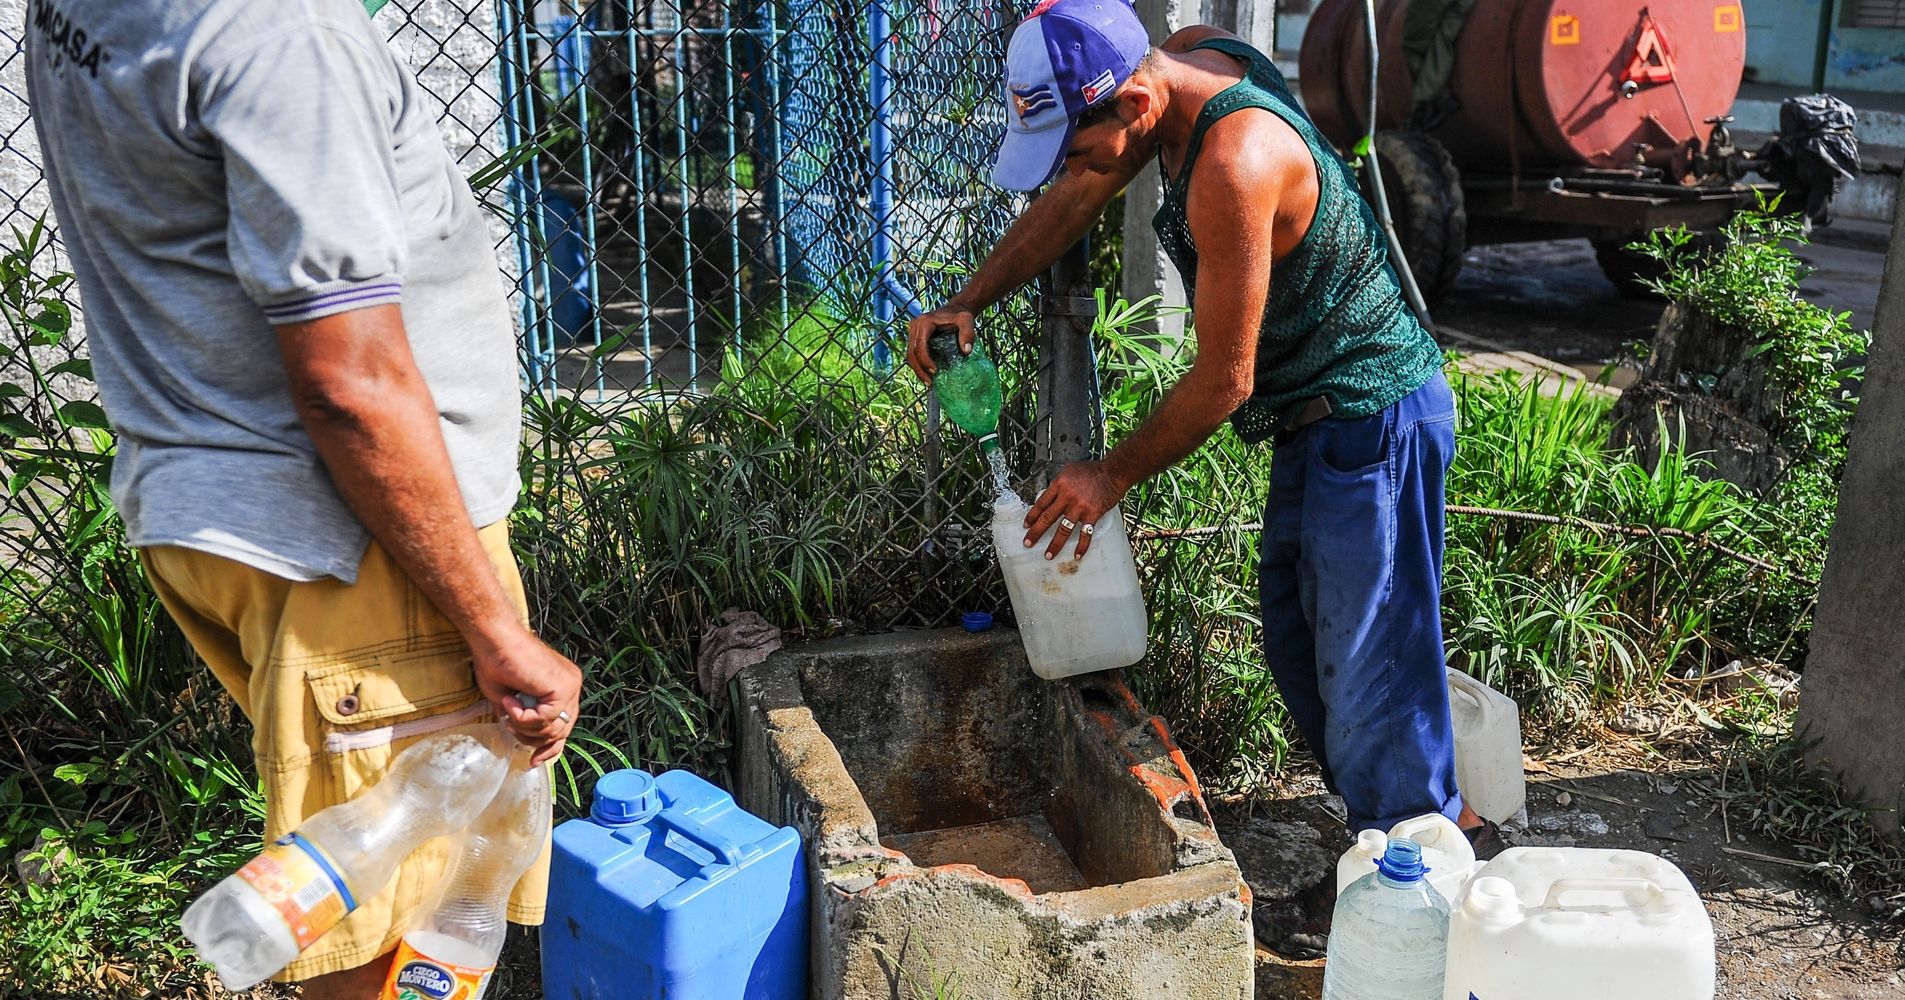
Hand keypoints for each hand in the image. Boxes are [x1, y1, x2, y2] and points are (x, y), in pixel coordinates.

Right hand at [470, 625, 582, 765]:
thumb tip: (532, 748)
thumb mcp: (513, 704)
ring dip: (524, 726)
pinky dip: (522, 716)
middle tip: (511, 726)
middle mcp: (571, 686)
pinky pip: (544, 719)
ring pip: (552, 729)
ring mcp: (570, 685)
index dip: (549, 747)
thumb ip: (527, 722)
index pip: (564, 726)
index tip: (533, 760)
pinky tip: (510, 700)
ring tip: (508, 708)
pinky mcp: (563, 686)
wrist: (493, 640)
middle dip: (533, 738)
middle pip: (560, 732)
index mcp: (562, 687)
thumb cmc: (496, 664)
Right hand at [905, 303, 976, 383]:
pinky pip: (914, 354)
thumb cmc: (960, 315)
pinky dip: (919, 365)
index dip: (925, 360)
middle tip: (929, 383)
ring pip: (910, 355)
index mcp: (923, 323)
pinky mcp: (915, 338)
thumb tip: (966, 351)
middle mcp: (915, 326)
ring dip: (918, 370)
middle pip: (911, 353)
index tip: (935, 371)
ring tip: (928, 383)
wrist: (955, 310)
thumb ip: (968, 334)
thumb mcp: (966, 321)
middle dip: (919, 370)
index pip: (920, 346)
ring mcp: (913, 332)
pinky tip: (927, 375)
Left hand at [1024, 460, 1125, 560]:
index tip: (1026, 525)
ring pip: (1063, 529)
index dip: (1031, 516)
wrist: (1112, 473)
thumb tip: (1048, 498)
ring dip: (1054, 544)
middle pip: (1047, 518)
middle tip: (1028, 543)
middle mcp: (1067, 497)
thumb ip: (1058, 485)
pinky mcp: (1093, 514)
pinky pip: (1085, 534)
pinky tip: (1077, 555)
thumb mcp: (1068, 471)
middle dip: (1036, 533)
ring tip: (1048, 555)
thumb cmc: (1092, 471)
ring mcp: (1079, 507)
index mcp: (1059, 485)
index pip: (1041, 504)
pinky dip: (1082, 546)